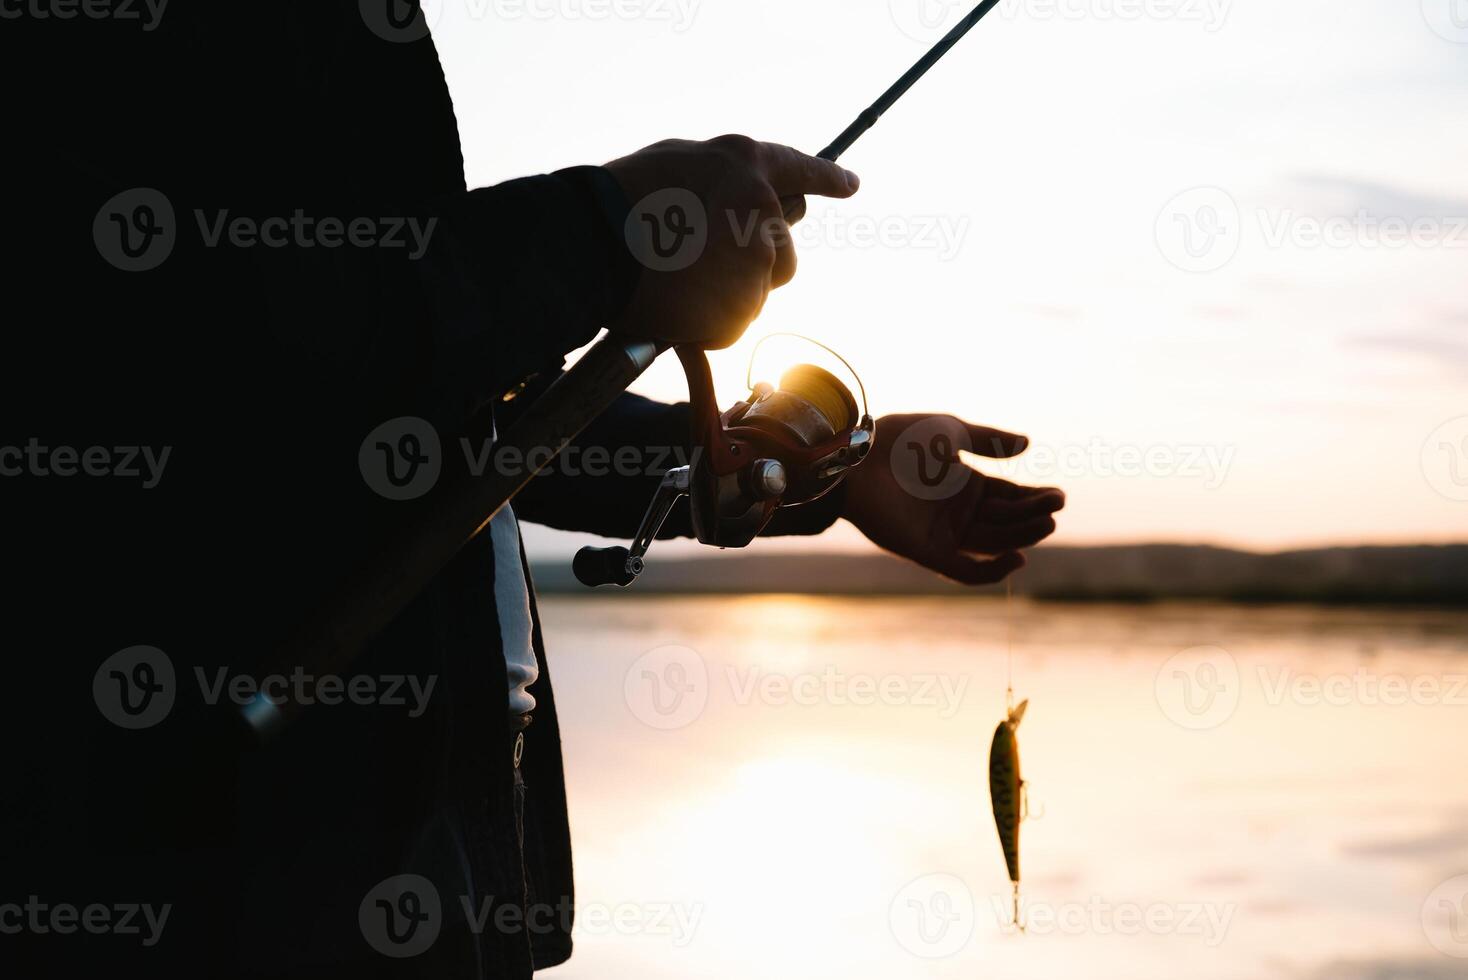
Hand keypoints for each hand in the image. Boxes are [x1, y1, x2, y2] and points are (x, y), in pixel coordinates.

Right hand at [604, 135, 859, 348]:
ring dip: (729, 294)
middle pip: (782, 251)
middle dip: (756, 263)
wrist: (584, 247)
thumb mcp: (674, 163)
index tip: (851, 184)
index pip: (802, 170)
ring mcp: (755, 260)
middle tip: (704, 264)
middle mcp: (761, 208)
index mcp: (744, 162)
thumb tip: (737, 201)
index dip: (828, 178)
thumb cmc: (615, 202)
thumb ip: (719, 180)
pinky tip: (675, 305)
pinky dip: (708, 323)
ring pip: (757, 291)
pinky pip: (732, 322)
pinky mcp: (742, 306)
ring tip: (677, 283)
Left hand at [841, 414, 1064, 584]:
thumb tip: (1027, 446)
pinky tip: (1016, 558)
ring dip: (1021, 538)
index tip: (1058, 496)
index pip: (1010, 497)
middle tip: (1055, 509)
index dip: (1034, 498)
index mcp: (966, 484)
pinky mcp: (926, 552)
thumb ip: (989, 441)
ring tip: (1046, 524)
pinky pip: (963, 570)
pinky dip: (990, 570)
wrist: (859, 455)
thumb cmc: (900, 438)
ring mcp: (943, 533)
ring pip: (992, 544)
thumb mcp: (951, 431)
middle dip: (1032, 516)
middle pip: (1005, 521)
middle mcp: (958, 512)